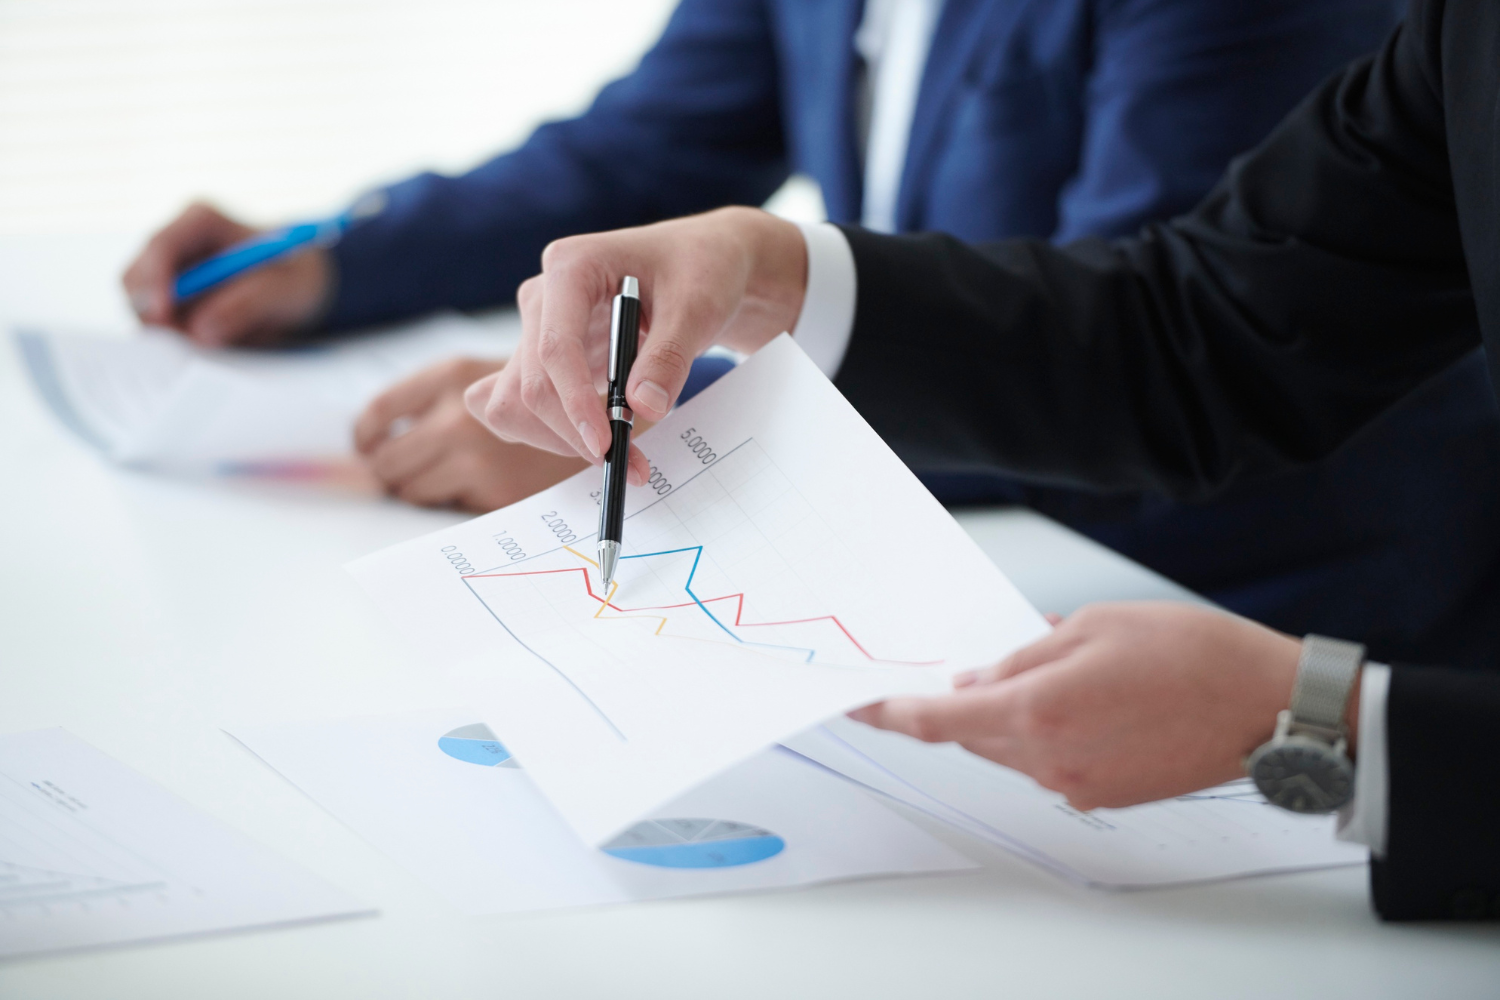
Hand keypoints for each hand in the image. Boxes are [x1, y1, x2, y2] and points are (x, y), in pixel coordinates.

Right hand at [122, 202, 331, 346]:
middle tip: (185, 345)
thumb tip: (201, 331)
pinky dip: (179, 341)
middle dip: (155, 314)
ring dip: (171, 333)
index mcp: (201, 220)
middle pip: (136, 279)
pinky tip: (212, 345)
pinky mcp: (171, 301)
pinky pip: (160, 327)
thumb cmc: (297, 275)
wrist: (302, 284)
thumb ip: (248, 304)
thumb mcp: (287, 288)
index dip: (155, 282)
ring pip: (143, 308)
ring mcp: (169, 273)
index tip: (164, 317)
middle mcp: (177, 242)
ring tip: (219, 342)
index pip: (161, 246)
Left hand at [355, 358, 586, 511]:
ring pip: (410, 488)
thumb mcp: (492, 377)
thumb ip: (445, 399)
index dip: (366, 437)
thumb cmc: (546, 399)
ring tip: (450, 481)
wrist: (604, 421)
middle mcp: (456, 412)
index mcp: (452, 375)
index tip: (368, 450)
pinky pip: (444, 504)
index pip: (379, 412)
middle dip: (393, 473)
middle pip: (386, 459)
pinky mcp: (492, 488)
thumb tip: (374, 443)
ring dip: (423, 490)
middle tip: (407, 476)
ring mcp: (473, 453)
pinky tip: (479, 487)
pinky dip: (455, 500)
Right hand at [465, 207, 806, 482]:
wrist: (699, 266)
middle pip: (532, 383)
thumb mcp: (698, 305)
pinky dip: (550, 431)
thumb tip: (643, 408)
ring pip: (516, 401)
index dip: (575, 402)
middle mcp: (543, 297)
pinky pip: (519, 405)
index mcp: (571, 266)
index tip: (605, 444)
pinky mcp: (543, 358)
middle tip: (631, 465)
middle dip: (576, 433)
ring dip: (560, 438)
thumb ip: (670, 356)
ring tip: (623, 453)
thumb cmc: (697, 270)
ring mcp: (538, 330)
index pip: (555, 346)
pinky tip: (592, 436)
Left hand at [850, 602, 1336, 809]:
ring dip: (1011, 717)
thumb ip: (1022, 657)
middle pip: (973, 737)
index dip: (891, 714)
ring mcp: (1078, 785)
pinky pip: (1050, 765)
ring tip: (1059, 673)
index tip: (858, 705)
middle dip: (964, 704)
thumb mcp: (1091, 626)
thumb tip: (977, 681)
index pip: (938, 722)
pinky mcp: (1105, 796)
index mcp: (1040, 710)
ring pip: (1011, 751)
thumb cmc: (1189, 653)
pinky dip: (1049, 735)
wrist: (1264, 703)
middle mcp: (1050, 760)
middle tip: (973, 666)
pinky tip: (1088, 701)